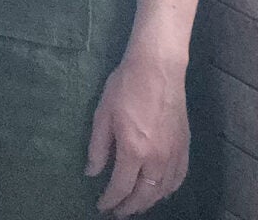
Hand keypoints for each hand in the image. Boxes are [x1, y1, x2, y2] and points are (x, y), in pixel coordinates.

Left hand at [88, 46, 190, 214]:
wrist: (157, 70)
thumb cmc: (124, 88)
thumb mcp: (102, 115)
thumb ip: (98, 148)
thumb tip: (92, 173)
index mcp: (134, 150)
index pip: (122, 186)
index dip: (111, 200)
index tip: (102, 207)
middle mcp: (157, 158)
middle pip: (145, 194)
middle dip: (130, 207)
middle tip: (118, 213)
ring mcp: (174, 154)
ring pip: (163, 190)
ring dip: (149, 201)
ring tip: (135, 204)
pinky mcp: (185, 148)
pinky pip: (178, 179)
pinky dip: (168, 190)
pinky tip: (159, 191)